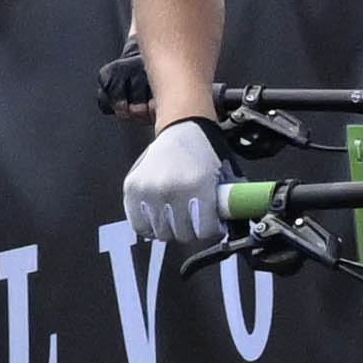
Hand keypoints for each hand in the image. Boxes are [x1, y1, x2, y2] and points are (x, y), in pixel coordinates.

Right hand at [121, 118, 227, 255]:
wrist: (180, 128)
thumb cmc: (203, 153)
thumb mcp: (223, 173)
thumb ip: (224, 202)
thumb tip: (230, 227)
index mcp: (197, 184)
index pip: (205, 230)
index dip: (212, 231)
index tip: (213, 226)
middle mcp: (170, 188)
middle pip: (183, 234)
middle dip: (193, 231)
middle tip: (195, 220)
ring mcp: (148, 189)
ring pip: (162, 234)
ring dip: (172, 230)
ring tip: (178, 217)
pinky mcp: (131, 189)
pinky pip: (140, 226)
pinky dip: (151, 227)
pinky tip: (161, 217)